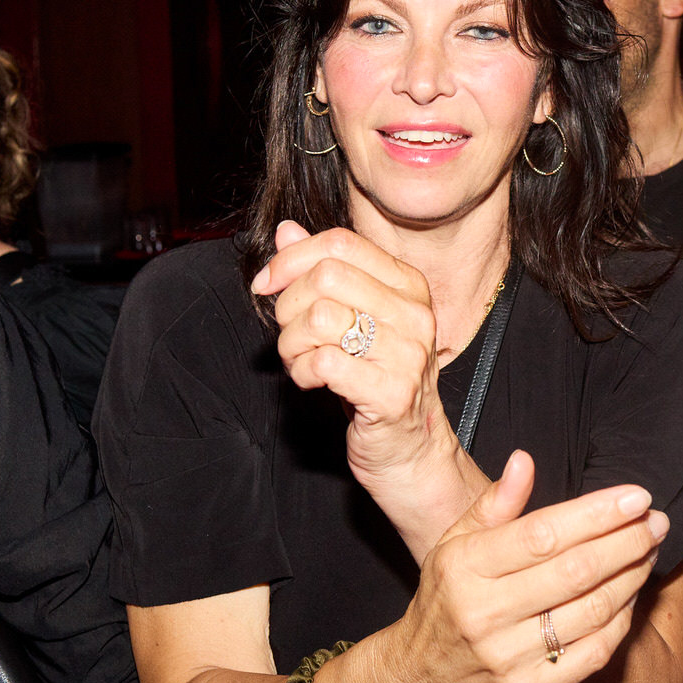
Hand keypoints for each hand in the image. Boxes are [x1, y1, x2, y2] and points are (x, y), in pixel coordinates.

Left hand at [253, 221, 467, 533]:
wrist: (409, 452)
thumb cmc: (375, 382)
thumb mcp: (352, 319)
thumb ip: (322, 272)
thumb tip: (286, 230)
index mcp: (408, 285)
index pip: (341, 243)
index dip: (291, 259)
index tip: (267, 284)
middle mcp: (416, 314)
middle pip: (327, 276)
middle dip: (289, 306)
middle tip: (290, 335)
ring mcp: (408, 354)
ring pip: (321, 317)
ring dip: (292, 344)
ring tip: (299, 362)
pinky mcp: (391, 393)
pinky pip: (325, 362)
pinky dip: (302, 372)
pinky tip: (311, 382)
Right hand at [377, 451, 666, 682]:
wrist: (420, 681)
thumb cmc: (445, 601)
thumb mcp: (454, 545)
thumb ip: (495, 504)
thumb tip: (525, 461)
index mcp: (465, 567)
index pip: (544, 534)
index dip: (597, 514)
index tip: (636, 497)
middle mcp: (485, 613)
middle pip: (575, 572)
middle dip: (627, 542)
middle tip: (657, 522)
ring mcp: (508, 657)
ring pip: (591, 611)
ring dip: (632, 577)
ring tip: (649, 551)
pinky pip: (593, 652)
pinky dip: (621, 620)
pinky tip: (632, 595)